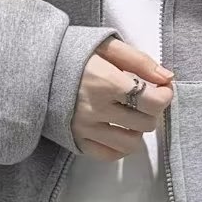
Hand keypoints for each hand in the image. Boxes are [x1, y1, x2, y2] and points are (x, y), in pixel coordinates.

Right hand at [72, 36, 174, 160]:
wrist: (34, 67)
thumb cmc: (73, 53)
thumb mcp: (107, 46)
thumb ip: (140, 61)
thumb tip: (168, 77)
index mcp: (106, 82)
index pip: (152, 101)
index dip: (165, 96)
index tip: (162, 88)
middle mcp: (96, 109)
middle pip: (145, 123)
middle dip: (152, 110)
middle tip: (144, 99)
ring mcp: (85, 129)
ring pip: (130, 144)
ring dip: (137, 130)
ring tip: (130, 115)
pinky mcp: (76, 141)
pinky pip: (108, 155)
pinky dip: (120, 146)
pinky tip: (118, 130)